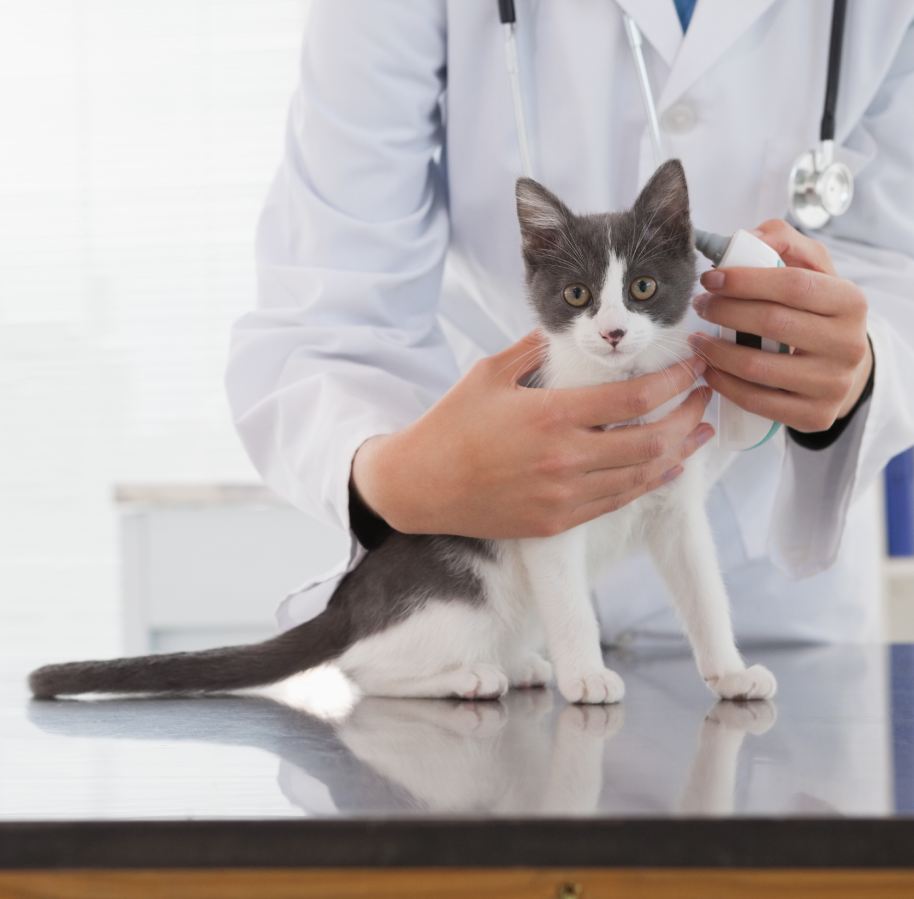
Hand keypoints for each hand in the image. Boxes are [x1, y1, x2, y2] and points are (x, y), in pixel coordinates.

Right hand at [351, 330, 711, 539]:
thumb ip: (535, 350)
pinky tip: (666, 468)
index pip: (634, 399)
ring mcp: (564, 496)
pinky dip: (649, 483)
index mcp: (551, 415)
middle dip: (690, 416)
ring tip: (700, 432)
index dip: (675, 383)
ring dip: (679, 452)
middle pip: (651, 441)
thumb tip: (569, 332)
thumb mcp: (490, 374)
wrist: (420, 486)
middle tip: (706, 397)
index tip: (694, 368)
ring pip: (642, 477)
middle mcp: (565, 458)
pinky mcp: (557, 521)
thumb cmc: (451, 425)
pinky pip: (617, 502)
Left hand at [687, 219, 872, 432]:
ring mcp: (833, 384)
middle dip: (725, 312)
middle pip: (772, 323)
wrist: (840, 366)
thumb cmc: (815, 312)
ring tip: (696, 339)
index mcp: (850, 302)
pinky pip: (757, 401)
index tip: (710, 278)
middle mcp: (848, 345)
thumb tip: (748, 238)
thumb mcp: (810, 271)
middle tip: (700, 305)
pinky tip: (709, 369)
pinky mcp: (815, 416)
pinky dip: (724, 384)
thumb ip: (783, 243)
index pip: (793, 285)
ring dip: (715, 351)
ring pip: (758, 367)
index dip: (745, 280)